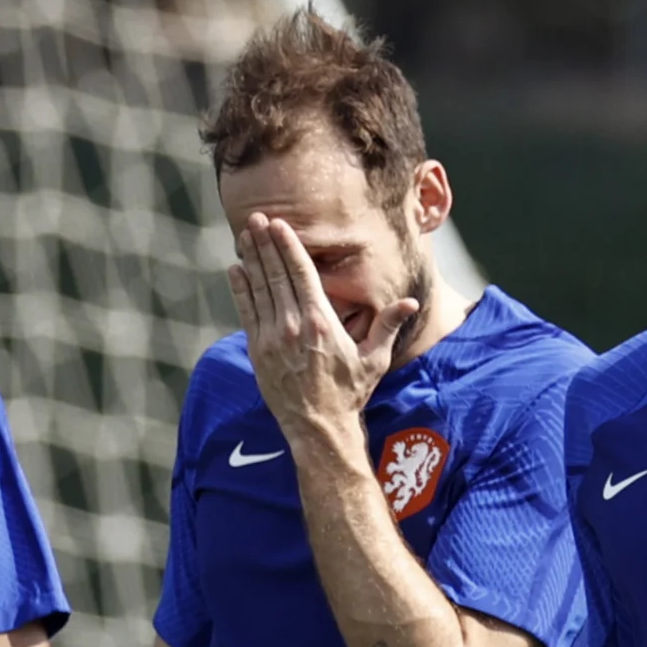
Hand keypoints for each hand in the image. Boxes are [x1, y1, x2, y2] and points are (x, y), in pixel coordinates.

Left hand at [230, 210, 403, 455]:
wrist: (319, 428)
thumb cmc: (350, 393)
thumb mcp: (375, 359)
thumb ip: (388, 325)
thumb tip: (411, 301)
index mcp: (321, 323)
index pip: (301, 274)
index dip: (288, 246)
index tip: (278, 224)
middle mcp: (293, 327)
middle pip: (276, 275)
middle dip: (266, 244)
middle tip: (255, 218)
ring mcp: (272, 339)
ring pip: (259, 289)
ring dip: (252, 259)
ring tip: (245, 235)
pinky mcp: (258, 352)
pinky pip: (247, 313)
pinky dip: (241, 289)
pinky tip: (235, 269)